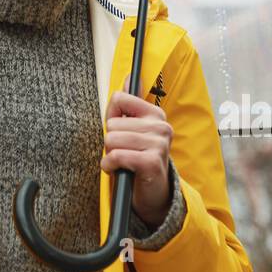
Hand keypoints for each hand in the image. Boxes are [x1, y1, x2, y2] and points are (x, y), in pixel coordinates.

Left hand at [100, 90, 172, 227]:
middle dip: (111, 141)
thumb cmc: (139, 159)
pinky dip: (110, 166)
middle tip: (124, 152)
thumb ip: (128, 104)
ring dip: (110, 155)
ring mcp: (159, 144)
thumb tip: (127, 76)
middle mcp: (161, 126)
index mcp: (155, 114)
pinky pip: (116, 156)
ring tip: (123, 162)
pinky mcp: (152, 162)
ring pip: (112, 140)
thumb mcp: (133, 130)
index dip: (111, 119)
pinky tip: (119, 170)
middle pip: (112, 123)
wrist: (153, 194)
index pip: (119, 99)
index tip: (121, 131)